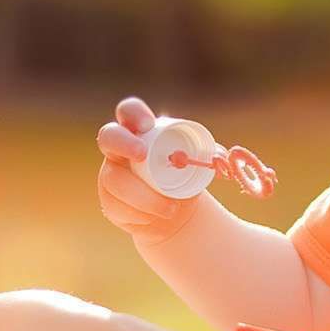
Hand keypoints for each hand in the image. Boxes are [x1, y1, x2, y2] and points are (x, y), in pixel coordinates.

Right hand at [97, 96, 200, 245]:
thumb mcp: (197, 164)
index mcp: (140, 131)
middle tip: (142, 155)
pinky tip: (153, 219)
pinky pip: (117, 206)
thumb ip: (209, 156)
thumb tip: (221, 155)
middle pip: (109, 136)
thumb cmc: (184, 178)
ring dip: (143, 195)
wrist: (172, 212)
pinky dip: (139, 215)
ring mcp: (110, 173)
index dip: (134, 113)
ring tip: (170, 209)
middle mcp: (119, 149)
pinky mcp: (108, 200)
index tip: (148, 125)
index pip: (129, 111)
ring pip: (114, 179)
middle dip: (123, 143)